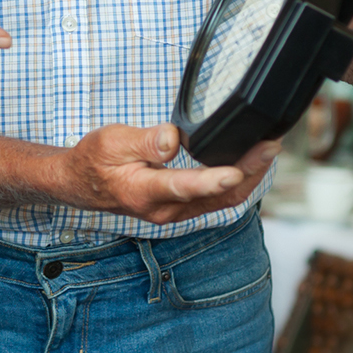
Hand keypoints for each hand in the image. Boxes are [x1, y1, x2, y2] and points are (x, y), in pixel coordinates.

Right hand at [49, 124, 278, 225]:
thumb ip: (144, 141)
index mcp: (143, 192)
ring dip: (249, 177)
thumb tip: (173, 140)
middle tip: (270, 145)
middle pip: (217, 197)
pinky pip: (217, 200)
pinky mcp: (182, 208)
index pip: (184, 187)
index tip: (236, 170)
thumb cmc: (94, 161)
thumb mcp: (111, 141)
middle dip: (249, 172)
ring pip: (222, 201)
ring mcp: (175, 212)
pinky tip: (250, 164)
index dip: (212, 179)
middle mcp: (164, 209)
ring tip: (269, 150)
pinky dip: (237, 182)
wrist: (81, 184)